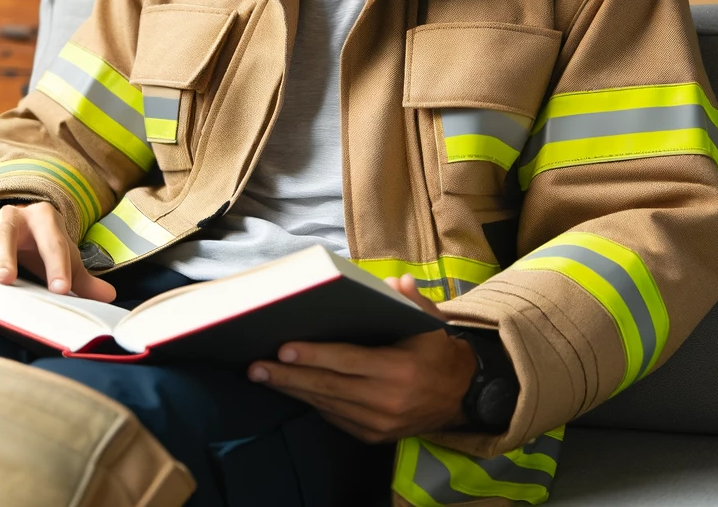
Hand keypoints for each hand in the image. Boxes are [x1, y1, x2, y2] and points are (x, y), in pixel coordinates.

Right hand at [0, 201, 116, 302]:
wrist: (19, 224)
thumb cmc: (41, 245)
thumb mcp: (64, 256)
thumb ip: (82, 277)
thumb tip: (108, 297)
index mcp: (42, 219)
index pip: (52, 241)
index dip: (58, 265)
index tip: (61, 290)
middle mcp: (11, 218)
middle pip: (8, 232)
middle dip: (7, 255)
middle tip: (7, 279)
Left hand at [247, 274, 476, 442]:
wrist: (462, 397)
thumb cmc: (437, 351)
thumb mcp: (431, 322)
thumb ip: (411, 301)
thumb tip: (395, 281)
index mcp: (399, 369)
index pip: (347, 361)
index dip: (313, 356)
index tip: (283, 349)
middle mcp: (387, 399)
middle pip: (328, 386)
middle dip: (288, 377)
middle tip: (256, 366)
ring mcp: (379, 422)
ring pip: (327, 404)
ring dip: (292, 391)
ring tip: (263, 376)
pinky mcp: (373, 435)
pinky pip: (335, 417)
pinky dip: (312, 402)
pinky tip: (291, 388)